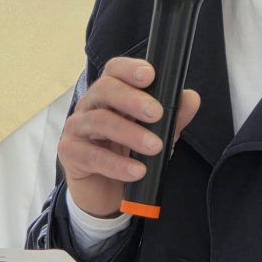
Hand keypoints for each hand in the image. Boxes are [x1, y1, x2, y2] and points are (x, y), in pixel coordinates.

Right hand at [57, 57, 200, 217]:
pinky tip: (136, 171)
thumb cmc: (129, 154)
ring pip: (99, 120)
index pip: (114, 70)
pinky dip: (117, 164)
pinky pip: (92, 155)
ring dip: (129, 133)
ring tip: (154, 147)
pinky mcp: (70, 153)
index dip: (130, 68)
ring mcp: (77, 127)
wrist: (106, 193)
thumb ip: (173, 117)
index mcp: (110, 93)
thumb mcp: (156, 135)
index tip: (150, 75)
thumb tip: (191, 98)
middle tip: (157, 114)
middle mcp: (90, 104)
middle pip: (105, 89)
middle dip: (132, 99)